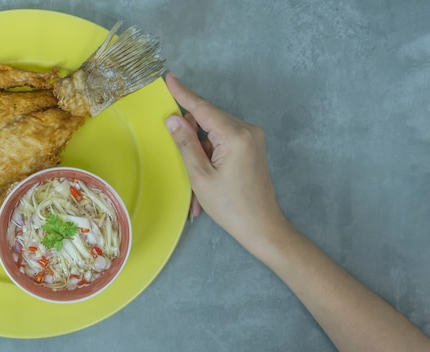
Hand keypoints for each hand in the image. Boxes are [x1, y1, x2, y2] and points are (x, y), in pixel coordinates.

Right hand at [164, 73, 287, 252]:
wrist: (262, 227)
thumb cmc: (230, 206)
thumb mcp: (200, 176)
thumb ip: (185, 144)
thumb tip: (173, 119)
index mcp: (235, 135)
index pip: (203, 108)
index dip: (183, 93)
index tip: (168, 78)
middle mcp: (247, 130)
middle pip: (208, 120)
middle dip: (190, 138)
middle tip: (180, 161)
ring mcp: (252, 138)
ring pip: (213, 133)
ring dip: (199, 154)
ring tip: (197, 187)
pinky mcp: (251, 147)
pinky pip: (222, 143)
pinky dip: (210, 158)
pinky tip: (205, 184)